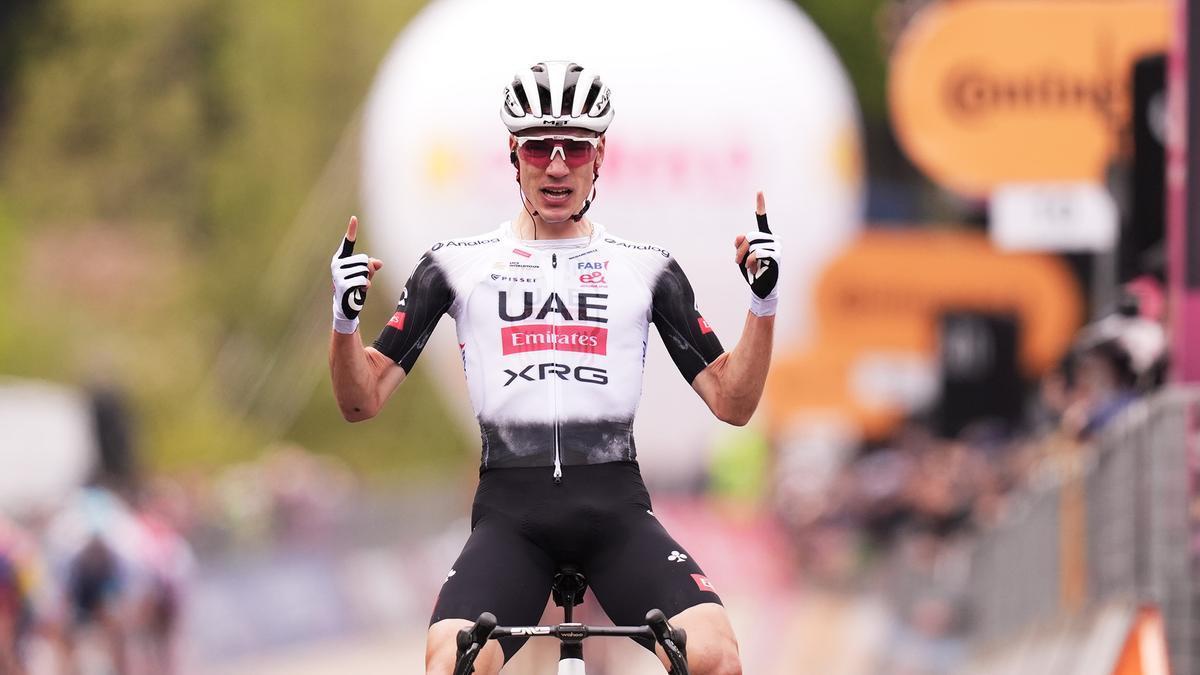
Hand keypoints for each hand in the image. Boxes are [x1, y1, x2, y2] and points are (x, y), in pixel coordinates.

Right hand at [331, 216, 383, 332]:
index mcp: (341, 259)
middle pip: (364, 260)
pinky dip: (365, 286)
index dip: (352, 230)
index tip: (354, 218)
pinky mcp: (342, 284)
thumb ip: (371, 266)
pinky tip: (359, 291)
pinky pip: (362, 280)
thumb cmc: (355, 288)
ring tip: (358, 287)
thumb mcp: (365, 275)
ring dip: (366, 280)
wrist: (347, 306)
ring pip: (364, 270)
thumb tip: (378, 263)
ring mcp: (338, 274)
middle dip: (367, 271)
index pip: (348, 243)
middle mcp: (337, 264)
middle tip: (361, 281)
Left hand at [733, 192, 778, 315]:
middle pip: (749, 236)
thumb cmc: (752, 271)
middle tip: (739, 262)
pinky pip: (757, 253)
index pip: (762, 219)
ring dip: (746, 259)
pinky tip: (755, 269)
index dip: (761, 205)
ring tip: (751, 267)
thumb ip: (739, 245)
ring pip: (752, 246)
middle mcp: (773, 239)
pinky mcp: (776, 256)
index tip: (759, 191)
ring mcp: (777, 246)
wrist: (761, 288)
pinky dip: (752, 262)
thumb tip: (739, 236)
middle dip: (741, 250)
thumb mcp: (741, 256)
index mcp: (765, 236)